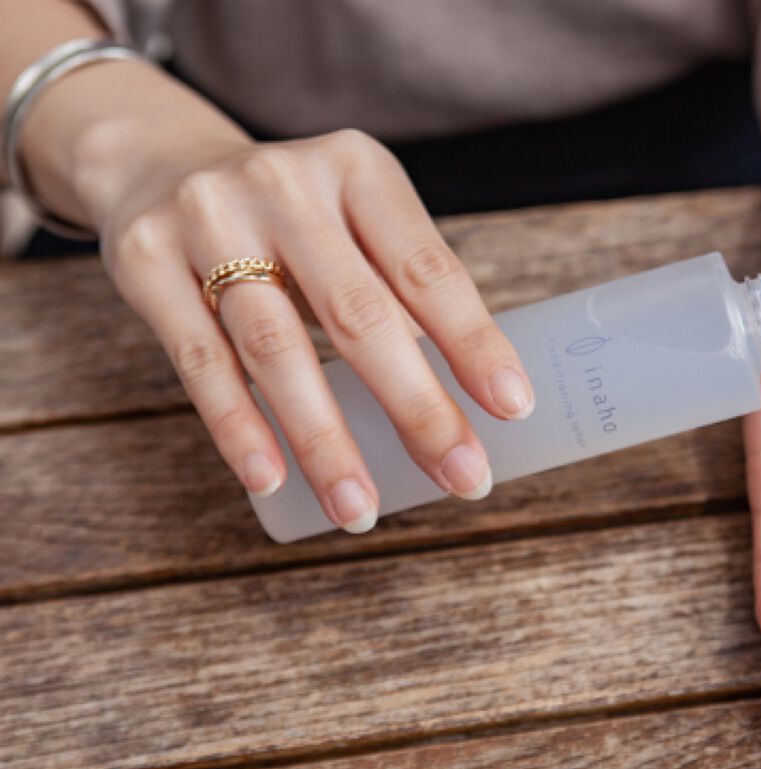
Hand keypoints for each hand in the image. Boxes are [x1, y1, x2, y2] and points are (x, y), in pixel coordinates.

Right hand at [99, 129, 534, 531]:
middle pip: (358, 315)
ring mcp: (208, 219)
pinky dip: (239, 426)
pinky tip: (271, 479)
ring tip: (359, 509)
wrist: (162, 163)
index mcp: (358, 170)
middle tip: (462, 477)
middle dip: (416, 408)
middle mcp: (285, 185)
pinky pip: (200, 362)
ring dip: (324, 441)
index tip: (512, 408)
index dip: (473, 342)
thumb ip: (398, 289)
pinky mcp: (145, 262)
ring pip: (276, 350)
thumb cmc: (291, 216)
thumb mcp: (353, 220)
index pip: (427, 269)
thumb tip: (466, 396)